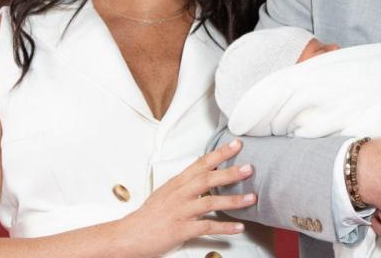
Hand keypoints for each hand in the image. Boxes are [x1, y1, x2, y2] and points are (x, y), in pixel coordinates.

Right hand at [118, 139, 256, 255]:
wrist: (129, 235)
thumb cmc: (148, 215)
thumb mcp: (166, 192)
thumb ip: (186, 184)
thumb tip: (205, 174)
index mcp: (177, 183)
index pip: (200, 163)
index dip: (219, 153)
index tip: (235, 145)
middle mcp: (179, 195)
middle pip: (207, 179)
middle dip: (229, 172)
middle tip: (248, 167)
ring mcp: (180, 212)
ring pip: (209, 202)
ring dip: (233, 200)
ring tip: (251, 198)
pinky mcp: (181, 230)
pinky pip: (206, 227)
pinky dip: (224, 227)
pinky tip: (238, 227)